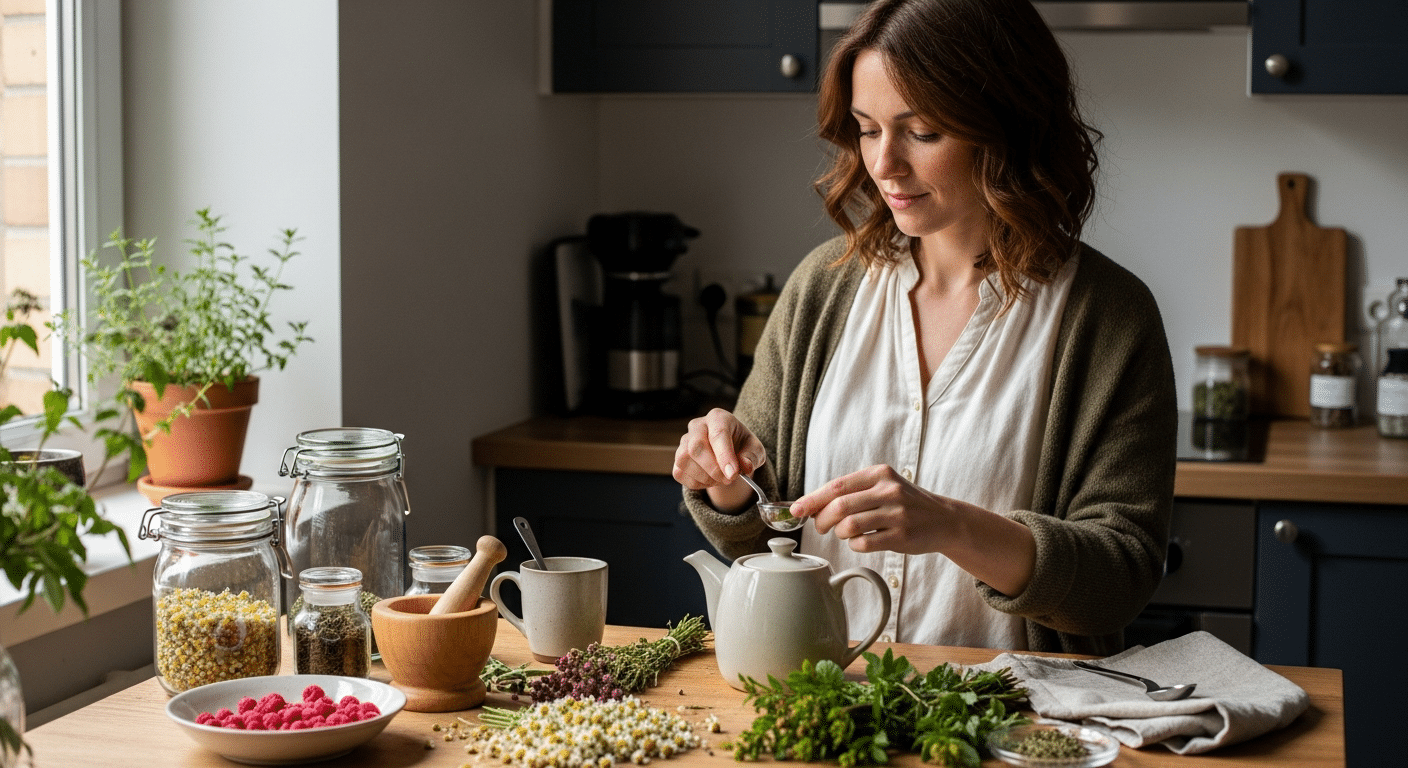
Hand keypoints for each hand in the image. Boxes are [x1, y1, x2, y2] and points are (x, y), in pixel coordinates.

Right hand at [673, 409, 766, 511]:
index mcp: (718, 418)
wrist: (730, 451)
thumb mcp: (755, 449)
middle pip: (696, 447)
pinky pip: (679, 473)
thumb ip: (752, 456)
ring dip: (704, 477)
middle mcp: (698, 426)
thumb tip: (745, 466)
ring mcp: (684, 441)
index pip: (718, 434)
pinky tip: (709, 480)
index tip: (733, 474)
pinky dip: (695, 483)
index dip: (724, 456)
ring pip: (684, 460)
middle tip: (729, 479)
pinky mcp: (677, 458)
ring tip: (720, 479)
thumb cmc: (742, 446)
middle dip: (713, 469)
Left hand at [792, 465, 961, 553]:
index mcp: (879, 474)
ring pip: (849, 526)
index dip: (812, 500)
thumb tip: (811, 505)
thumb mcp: (883, 486)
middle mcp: (889, 490)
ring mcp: (897, 514)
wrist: (944, 520)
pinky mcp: (902, 536)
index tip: (796, 510)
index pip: (837, 486)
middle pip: (839, 507)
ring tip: (845, 533)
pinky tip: (862, 541)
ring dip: (839, 533)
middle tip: (820, 527)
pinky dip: (855, 545)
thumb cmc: (905, 503)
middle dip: (821, 520)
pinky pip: (864, 543)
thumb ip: (852, 492)